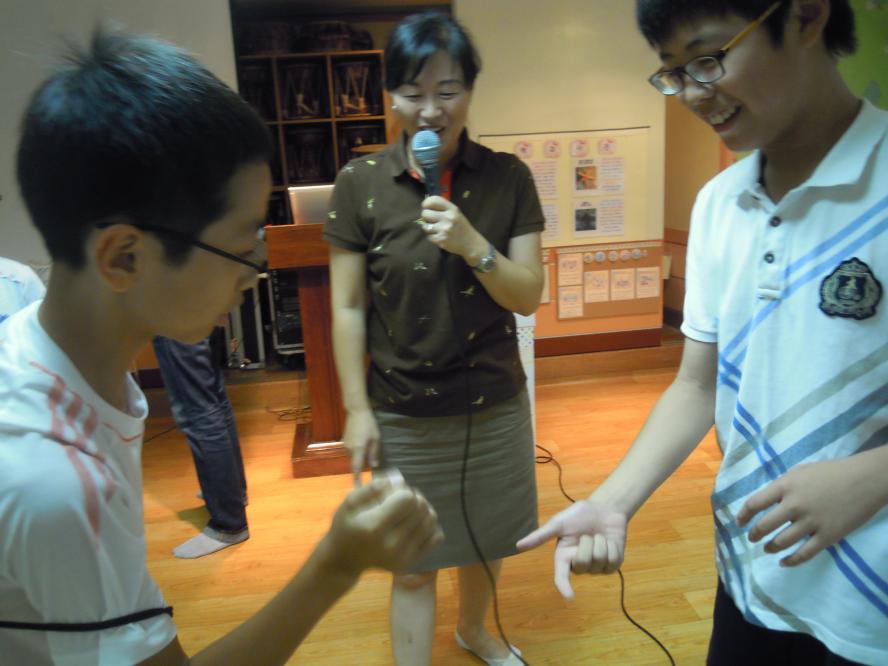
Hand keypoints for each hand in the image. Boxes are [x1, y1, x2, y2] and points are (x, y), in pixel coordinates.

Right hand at [324, 479, 443, 575]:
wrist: (346, 560)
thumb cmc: (346, 526)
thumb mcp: (350, 501)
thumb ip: (374, 487)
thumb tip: (399, 480)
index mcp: (375, 527)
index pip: (408, 499)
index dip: (402, 489)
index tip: (391, 493)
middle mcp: (392, 544)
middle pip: (421, 507)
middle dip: (413, 497)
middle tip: (398, 501)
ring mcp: (404, 556)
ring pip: (432, 520)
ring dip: (423, 510)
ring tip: (407, 511)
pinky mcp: (412, 562)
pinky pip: (436, 537)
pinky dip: (430, 526)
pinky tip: (415, 524)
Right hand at [343, 409, 379, 484]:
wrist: (356, 411)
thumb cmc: (369, 424)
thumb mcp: (376, 438)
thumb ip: (374, 453)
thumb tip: (373, 465)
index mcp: (358, 449)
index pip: (356, 468)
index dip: (356, 478)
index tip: (357, 488)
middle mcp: (349, 449)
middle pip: (354, 463)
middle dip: (360, 467)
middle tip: (369, 469)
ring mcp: (345, 445)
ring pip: (353, 457)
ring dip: (359, 459)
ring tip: (367, 454)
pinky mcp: (344, 442)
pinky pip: (351, 452)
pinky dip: (356, 453)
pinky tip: (363, 447)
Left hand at [418, 196, 485, 259]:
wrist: (470, 243)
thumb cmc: (461, 226)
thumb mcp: (456, 213)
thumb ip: (442, 208)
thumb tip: (425, 207)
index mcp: (452, 209)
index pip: (433, 200)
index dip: (426, 203)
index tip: (426, 207)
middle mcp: (448, 218)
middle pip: (425, 213)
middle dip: (426, 217)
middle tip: (432, 220)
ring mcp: (444, 230)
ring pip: (425, 226)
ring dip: (428, 228)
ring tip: (437, 229)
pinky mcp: (441, 240)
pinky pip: (428, 236)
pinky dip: (432, 237)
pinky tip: (440, 236)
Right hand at [517, 499, 626, 599]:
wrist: (602, 508)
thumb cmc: (578, 515)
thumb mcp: (558, 524)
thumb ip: (540, 536)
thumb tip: (518, 546)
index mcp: (563, 557)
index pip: (561, 577)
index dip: (564, 587)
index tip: (570, 597)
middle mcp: (579, 565)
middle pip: (583, 564)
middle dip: (586, 544)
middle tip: (586, 534)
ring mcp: (596, 567)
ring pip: (599, 561)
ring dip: (600, 543)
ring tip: (597, 535)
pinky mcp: (612, 564)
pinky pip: (613, 561)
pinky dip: (612, 546)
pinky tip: (608, 540)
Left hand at [737, 456, 885, 566]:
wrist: (865, 480)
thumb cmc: (831, 472)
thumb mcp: (800, 471)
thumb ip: (783, 486)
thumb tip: (767, 501)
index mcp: (785, 486)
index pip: (754, 504)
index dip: (743, 516)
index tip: (740, 523)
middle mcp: (794, 505)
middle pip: (764, 525)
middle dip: (755, 534)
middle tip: (752, 538)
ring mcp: (811, 522)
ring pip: (781, 542)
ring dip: (770, 547)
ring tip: (767, 549)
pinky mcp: (828, 536)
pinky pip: (804, 554)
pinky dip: (791, 561)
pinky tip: (783, 562)